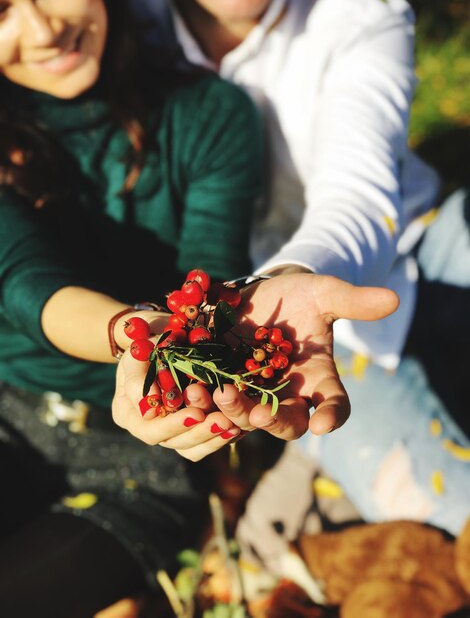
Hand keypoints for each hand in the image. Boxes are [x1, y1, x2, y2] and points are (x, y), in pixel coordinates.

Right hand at [112, 349, 240, 461]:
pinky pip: (205, 443)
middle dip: (200, 432)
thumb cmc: (146, 344)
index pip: (150, 430)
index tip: (196, 414)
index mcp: (129, 414)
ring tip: (232, 424)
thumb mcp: (137, 354)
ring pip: (192, 448)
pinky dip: (220, 437)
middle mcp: (149, 428)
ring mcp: (171, 431)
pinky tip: (236, 427)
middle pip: (174, 442)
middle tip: (223, 420)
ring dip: (213, 436)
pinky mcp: (192, 430)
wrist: (162, 338)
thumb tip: (148, 406)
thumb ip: (137, 379)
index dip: (173, 425)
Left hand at [211, 273, 398, 437]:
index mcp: (318, 378)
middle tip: (259, 415)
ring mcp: (254, 393)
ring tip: (214, 395)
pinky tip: (191, 391)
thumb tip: (394, 298)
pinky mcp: (224, 385)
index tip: (325, 423)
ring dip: (232, 412)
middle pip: (287, 421)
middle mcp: (288, 394)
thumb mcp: (325, 293)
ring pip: (246, 418)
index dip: (331, 416)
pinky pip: (215, 404)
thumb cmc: (299, 296)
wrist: (260, 294)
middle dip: (274, 420)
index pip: (334, 405)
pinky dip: (204, 402)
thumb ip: (353, 301)